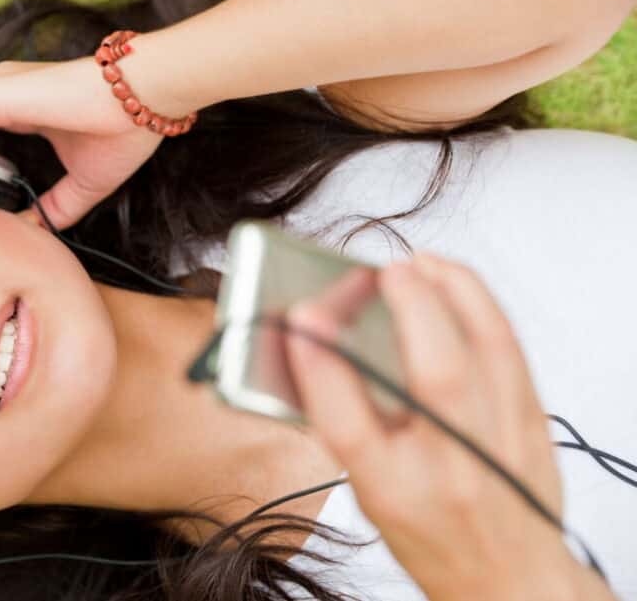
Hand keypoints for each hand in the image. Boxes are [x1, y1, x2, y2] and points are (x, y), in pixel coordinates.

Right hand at [284, 252, 572, 600]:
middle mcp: (452, 470)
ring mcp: (502, 444)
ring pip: (490, 351)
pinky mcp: (533, 422)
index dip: (321, 367)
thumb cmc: (430, 533)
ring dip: (454, 293)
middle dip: (411, 310)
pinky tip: (454, 284)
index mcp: (394, 491)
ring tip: (419, 265)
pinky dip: (482, 305)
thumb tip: (317, 345)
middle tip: (384, 273)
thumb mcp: (368, 491)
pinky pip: (512, 348)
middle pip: (438, 378)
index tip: (302, 318)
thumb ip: (343, 421)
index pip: (350, 428)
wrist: (508, 576)